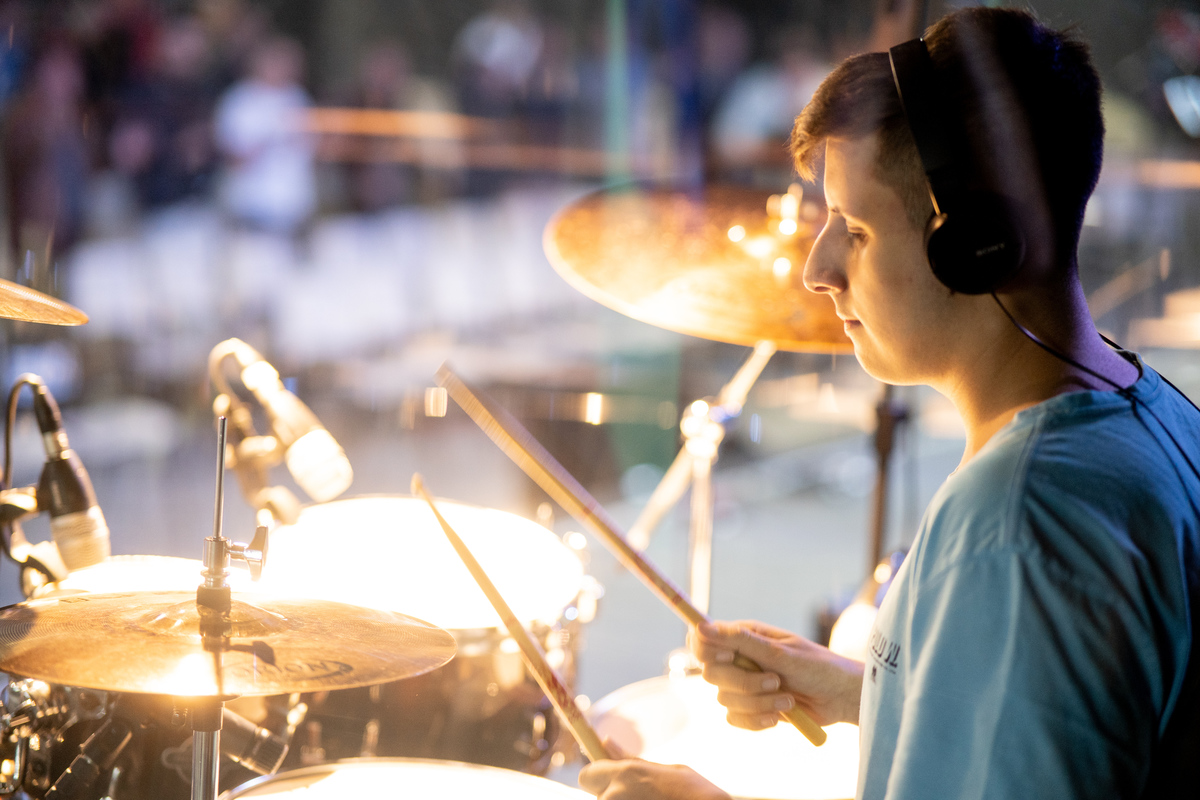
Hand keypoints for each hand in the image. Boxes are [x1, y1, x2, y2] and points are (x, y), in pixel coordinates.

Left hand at [579, 741, 730, 799]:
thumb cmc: (694, 793)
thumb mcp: (666, 770)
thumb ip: (631, 760)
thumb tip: (606, 741)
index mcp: (626, 774)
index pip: (586, 776)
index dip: (597, 776)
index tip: (609, 779)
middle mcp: (617, 796)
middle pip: (598, 795)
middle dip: (613, 793)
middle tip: (641, 795)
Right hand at [690, 619, 863, 728]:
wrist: (841, 698)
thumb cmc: (816, 667)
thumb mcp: (780, 652)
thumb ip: (740, 641)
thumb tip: (701, 626)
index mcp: (743, 637)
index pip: (702, 641)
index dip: (706, 651)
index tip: (730, 659)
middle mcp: (739, 659)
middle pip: (710, 674)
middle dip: (744, 683)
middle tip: (775, 681)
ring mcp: (744, 685)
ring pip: (724, 699)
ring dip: (757, 704)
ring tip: (787, 699)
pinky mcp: (751, 708)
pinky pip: (735, 719)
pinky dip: (756, 720)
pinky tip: (778, 717)